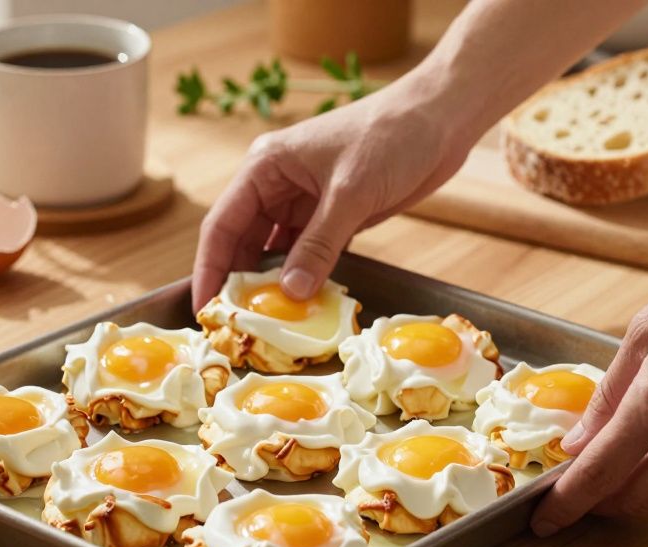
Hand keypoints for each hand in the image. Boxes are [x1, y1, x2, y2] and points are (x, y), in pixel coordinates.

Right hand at [191, 76, 470, 311]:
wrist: (441, 117)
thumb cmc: (392, 135)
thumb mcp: (350, 192)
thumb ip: (319, 244)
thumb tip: (291, 294)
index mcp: (265, 167)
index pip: (222, 224)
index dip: (210, 269)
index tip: (206, 310)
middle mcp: (277, 185)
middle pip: (243, 243)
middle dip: (238, 284)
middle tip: (235, 328)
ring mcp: (305, 202)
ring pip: (275, 253)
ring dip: (272, 286)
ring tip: (266, 326)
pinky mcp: (334, 215)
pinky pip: (308, 254)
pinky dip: (304, 278)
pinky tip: (303, 306)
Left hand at [530, 220, 647, 535]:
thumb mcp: (644, 332)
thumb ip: (607, 396)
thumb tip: (578, 444)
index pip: (600, 474)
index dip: (566, 504)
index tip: (545, 520)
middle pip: (638, 502)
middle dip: (603, 503)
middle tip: (585, 486)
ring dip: (647, 486)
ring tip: (637, 451)